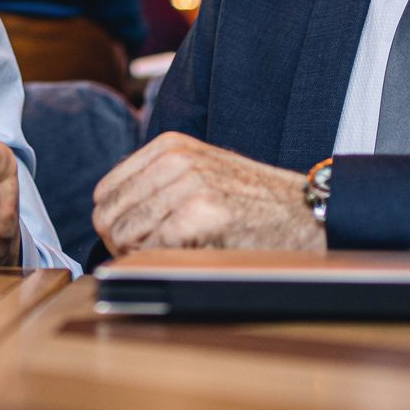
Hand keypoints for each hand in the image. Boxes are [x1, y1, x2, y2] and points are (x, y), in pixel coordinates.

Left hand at [93, 132, 322, 255]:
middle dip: (122, 245)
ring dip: (141, 256)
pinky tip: (190, 259)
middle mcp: (174, 158)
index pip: (104, 192)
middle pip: (107, 216)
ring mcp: (188, 183)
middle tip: (151, 258)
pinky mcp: (201, 213)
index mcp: (168, 146)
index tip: (136, 242)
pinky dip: (162, 263)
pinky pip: (151, 249)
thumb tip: (108, 213)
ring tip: (174, 257)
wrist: (305, 212)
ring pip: (124, 236)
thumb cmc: (254, 202)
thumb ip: (157, 182)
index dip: (114, 224)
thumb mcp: (201, 171)